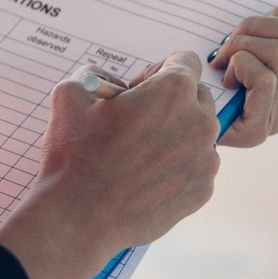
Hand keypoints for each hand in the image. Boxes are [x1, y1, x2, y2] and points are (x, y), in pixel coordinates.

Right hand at [0, 51, 220, 278]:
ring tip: (138, 155)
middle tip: (137, 123)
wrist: (79, 217)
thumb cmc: (74, 154)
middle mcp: (200, 122)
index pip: (185, 61)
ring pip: (197, 135)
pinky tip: (145, 179)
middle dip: (171, 103)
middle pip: (197, 97)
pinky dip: (176, 169)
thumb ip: (95, 72)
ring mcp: (206, 159)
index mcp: (174, 91)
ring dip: (175, 137)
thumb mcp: (71, 93)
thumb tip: (109, 81)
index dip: (157, 71)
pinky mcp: (203, 190)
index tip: (138, 91)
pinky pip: (196, 168)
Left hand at [210, 6, 277, 147]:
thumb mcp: (230, 40)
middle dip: (255, 26)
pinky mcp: (260, 131)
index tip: (256, 24)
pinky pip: (265, 77)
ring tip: (223, 63)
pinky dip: (239, 68)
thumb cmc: (196, 73)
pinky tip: (225, 81)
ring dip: (242, 47)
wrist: (173, 127)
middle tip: (228, 46)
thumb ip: (254, 27)